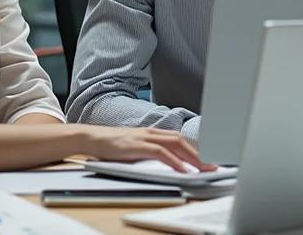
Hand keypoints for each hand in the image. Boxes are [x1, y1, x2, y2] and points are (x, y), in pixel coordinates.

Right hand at [77, 125, 216, 172]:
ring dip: (192, 157)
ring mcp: (144, 137)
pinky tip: (182, 170)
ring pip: (175, 144)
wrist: (91, 137)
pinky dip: (174, 161)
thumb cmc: (110, 145)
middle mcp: (151, 132)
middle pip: (181, 140)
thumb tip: (166, 163)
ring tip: (203, 169)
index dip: (195, 148)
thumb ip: (149, 151)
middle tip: (211, 166)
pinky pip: (161, 153)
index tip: (206, 160)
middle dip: (199, 154)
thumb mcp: (134, 147)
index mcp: (151, 132)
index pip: (178, 139)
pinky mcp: (137, 145)